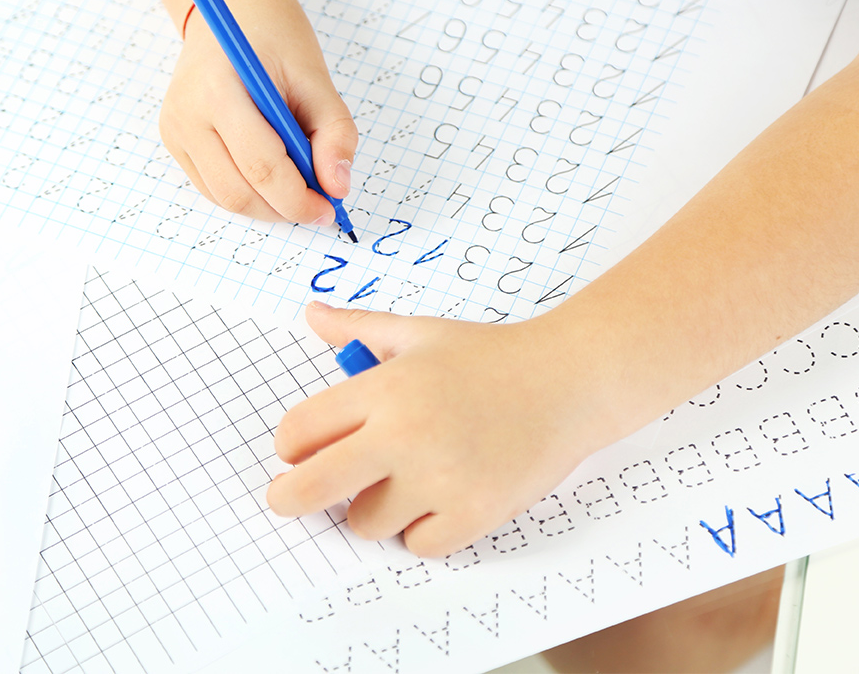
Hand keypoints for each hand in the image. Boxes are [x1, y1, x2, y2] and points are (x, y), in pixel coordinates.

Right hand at [159, 0, 356, 223]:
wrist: (230, 9)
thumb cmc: (275, 38)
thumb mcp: (316, 77)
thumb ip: (334, 132)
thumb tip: (337, 187)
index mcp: (218, 90)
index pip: (260, 167)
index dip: (299, 198)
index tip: (329, 208)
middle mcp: (186, 114)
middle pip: (238, 192)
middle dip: (284, 209)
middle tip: (318, 206)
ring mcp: (175, 131)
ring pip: (225, 198)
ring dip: (267, 207)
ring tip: (298, 187)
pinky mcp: (175, 142)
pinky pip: (214, 188)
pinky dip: (249, 194)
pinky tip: (273, 176)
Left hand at [266, 301, 623, 557]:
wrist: (570, 382)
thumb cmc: (491, 357)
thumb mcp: (419, 332)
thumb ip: (359, 329)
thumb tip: (312, 315)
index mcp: (385, 387)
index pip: (298, 431)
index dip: (291, 446)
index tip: (298, 453)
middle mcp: (405, 435)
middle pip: (311, 489)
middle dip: (290, 498)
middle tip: (288, 500)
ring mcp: (440, 479)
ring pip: (365, 523)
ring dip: (376, 509)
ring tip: (407, 479)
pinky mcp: (474, 514)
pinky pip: (417, 544)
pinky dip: (423, 529)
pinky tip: (443, 496)